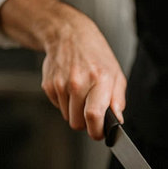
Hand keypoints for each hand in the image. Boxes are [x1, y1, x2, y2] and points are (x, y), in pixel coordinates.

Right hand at [0, 0, 125, 139]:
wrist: (69, 34)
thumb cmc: (95, 54)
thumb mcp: (116, 73)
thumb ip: (118, 99)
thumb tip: (117, 120)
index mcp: (99, 80)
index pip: (94, 115)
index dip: (96, 131)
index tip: (99, 133)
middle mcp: (78, 82)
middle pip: (78, 123)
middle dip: (86, 123)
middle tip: (91, 112)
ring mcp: (61, 84)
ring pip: (68, 117)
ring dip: (75, 111)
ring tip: (82, 93)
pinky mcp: (49, 85)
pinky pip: (58, 107)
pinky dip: (65, 102)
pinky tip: (70, 87)